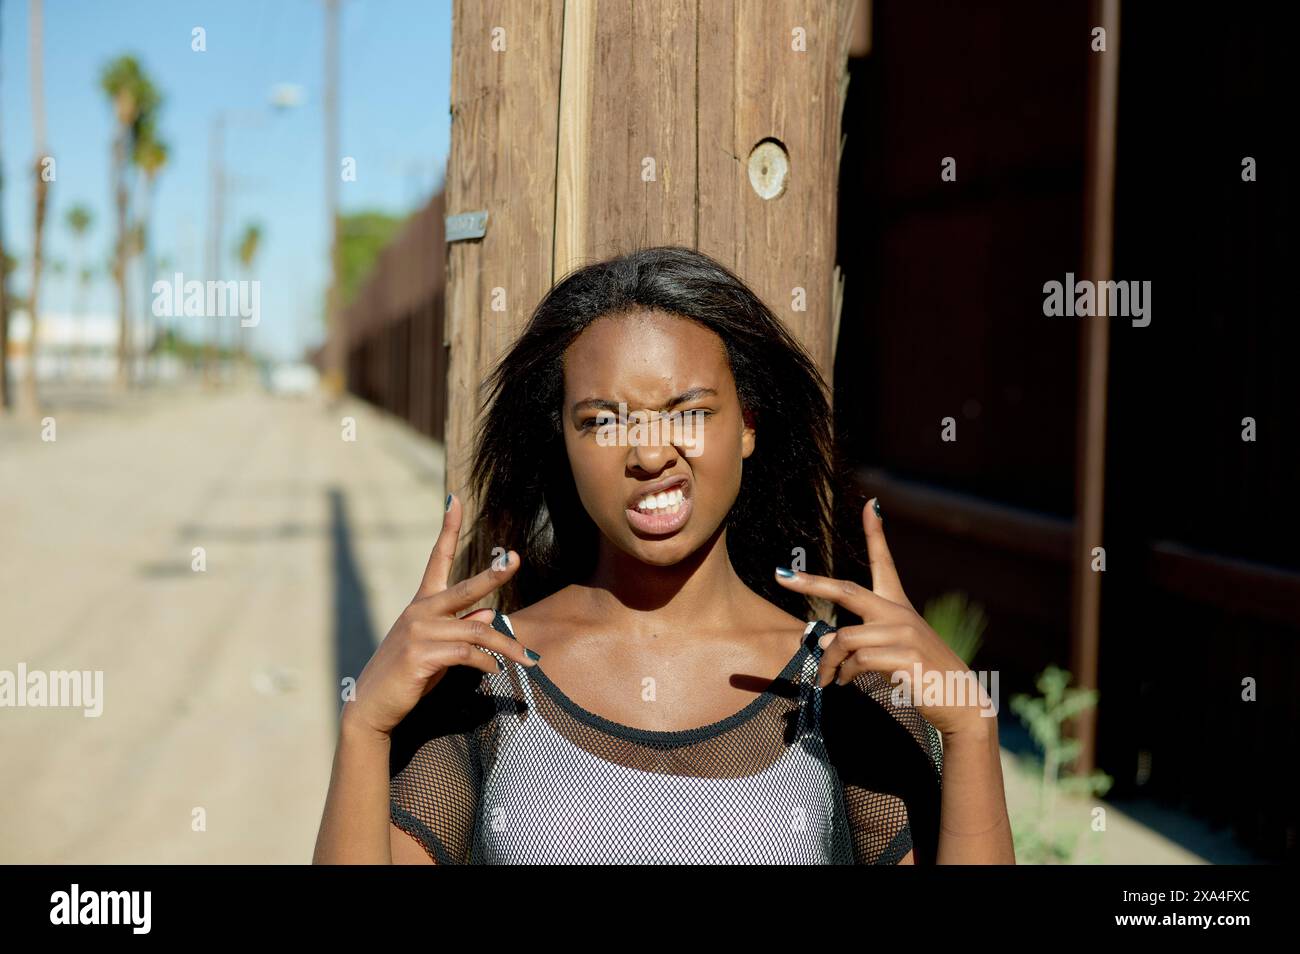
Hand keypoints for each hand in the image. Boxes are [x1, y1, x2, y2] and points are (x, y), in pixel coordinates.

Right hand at [344, 493, 537, 738]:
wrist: (372, 705)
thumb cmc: (409, 675)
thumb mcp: (437, 647)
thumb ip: (462, 627)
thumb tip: (490, 612)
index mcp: (422, 603)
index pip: (436, 558)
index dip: (447, 527)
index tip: (454, 499)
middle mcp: (419, 611)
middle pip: (464, 588)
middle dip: (493, 574)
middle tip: (516, 559)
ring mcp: (418, 632)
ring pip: (476, 630)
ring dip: (506, 647)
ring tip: (528, 660)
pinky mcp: (420, 656)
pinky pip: (466, 653)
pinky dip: (485, 663)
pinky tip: (493, 671)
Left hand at [774, 497, 991, 735]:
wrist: (959, 700)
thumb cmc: (921, 675)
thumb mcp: (890, 652)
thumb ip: (858, 642)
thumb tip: (824, 641)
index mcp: (898, 606)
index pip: (885, 562)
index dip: (877, 532)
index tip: (871, 504)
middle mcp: (899, 613)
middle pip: (847, 591)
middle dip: (811, 583)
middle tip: (781, 576)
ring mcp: (903, 633)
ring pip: (843, 639)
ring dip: (827, 662)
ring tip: (826, 678)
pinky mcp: (905, 657)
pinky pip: (857, 661)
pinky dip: (844, 675)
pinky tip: (843, 684)